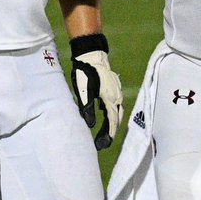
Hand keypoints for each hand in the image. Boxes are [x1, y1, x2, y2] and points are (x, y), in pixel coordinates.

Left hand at [69, 32, 123, 150]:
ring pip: (116, 111)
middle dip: (110, 132)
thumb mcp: (83, 91)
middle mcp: (117, 96)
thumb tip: (90, 125)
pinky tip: (104, 115)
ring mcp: (117, 91)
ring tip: (104, 133)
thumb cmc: (85, 72)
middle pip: (116, 118)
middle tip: (103, 143)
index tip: (102, 146)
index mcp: (110, 99)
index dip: (108, 135)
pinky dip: (111, 113)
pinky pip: (115, 104)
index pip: (112, 122)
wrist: (91, 54)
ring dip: (111, 123)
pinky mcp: (113, 87)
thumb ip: (87, 108)